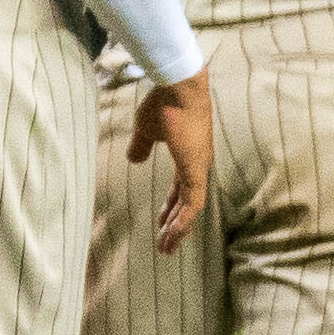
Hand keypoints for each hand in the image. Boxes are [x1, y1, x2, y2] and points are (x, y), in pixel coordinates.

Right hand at [128, 72, 212, 253]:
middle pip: (188, 202)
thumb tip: (134, 159)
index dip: (171, 207)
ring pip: (192, 208)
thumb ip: (141, 146)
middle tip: (165, 244)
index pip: (181, 188)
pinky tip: (173, 234)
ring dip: (179, 229)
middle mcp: (197, 164)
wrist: (177, 86)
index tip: (162, 222)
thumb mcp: (146, 128)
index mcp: (188, 155)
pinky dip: (184, 221)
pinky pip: (193, 203)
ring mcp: (199, 168)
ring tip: (166, 248)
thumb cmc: (163, 102)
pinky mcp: (197, 170)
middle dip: (175, 225)